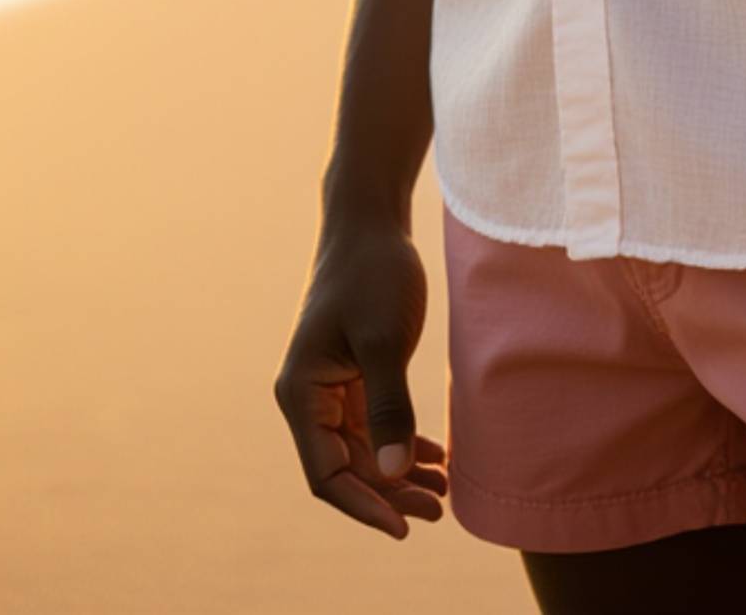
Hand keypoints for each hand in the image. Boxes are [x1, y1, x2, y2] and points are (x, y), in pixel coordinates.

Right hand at [273, 212, 449, 539]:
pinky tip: (437, 457)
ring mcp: (332, 389)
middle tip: (439, 510)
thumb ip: (389, 406)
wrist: (372, 221)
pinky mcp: (355, 376)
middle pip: (347, 468)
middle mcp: (309, 398)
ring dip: (399, 473)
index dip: (365, 505)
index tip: (406, 525)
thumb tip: (393, 472)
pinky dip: (403, 444)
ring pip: (363, 451)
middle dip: (390, 493)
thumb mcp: (384, 339)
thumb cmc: (373, 272)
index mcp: (301, 394)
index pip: (327, 473)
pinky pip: (375, 426)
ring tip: (444, 491)